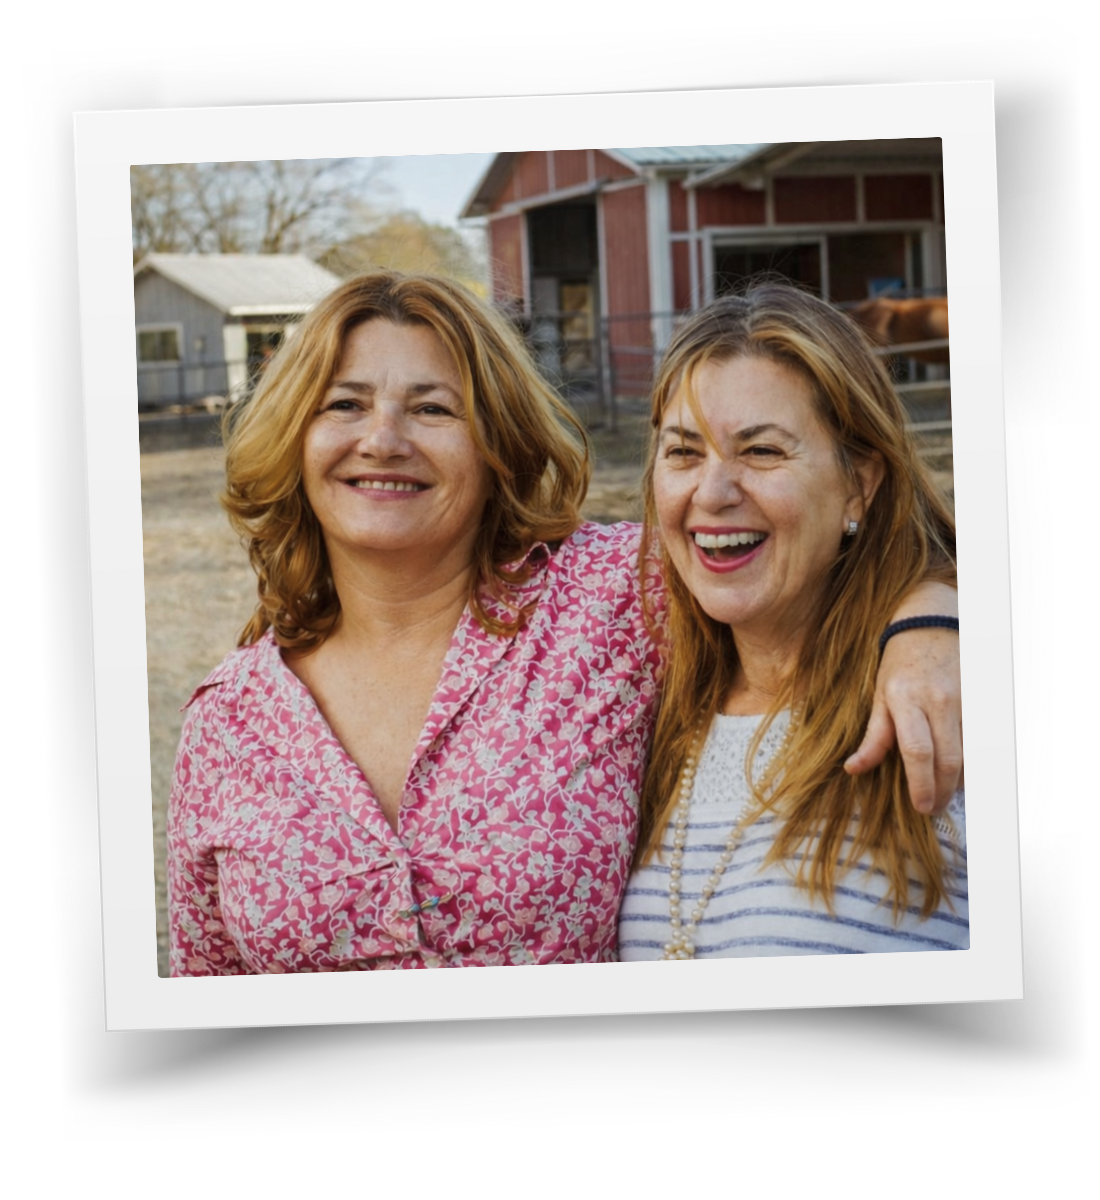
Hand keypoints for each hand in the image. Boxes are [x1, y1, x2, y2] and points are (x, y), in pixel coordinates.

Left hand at [845, 604, 962, 814]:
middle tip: (932, 808)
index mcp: (906, 699)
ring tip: (944, 794)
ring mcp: (966, 699)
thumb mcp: (879, 695)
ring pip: (971, 754)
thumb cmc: (900, 664)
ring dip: (959, 781)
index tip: (921, 806)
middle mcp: (939, 700)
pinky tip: (961, 773)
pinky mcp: (984, 700)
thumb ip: (873, 737)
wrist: (931, 624)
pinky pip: (983, 742)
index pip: (917, 750)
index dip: (921, 783)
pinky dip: (974, 763)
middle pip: (948, 759)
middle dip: (942, 791)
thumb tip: (853, 769)